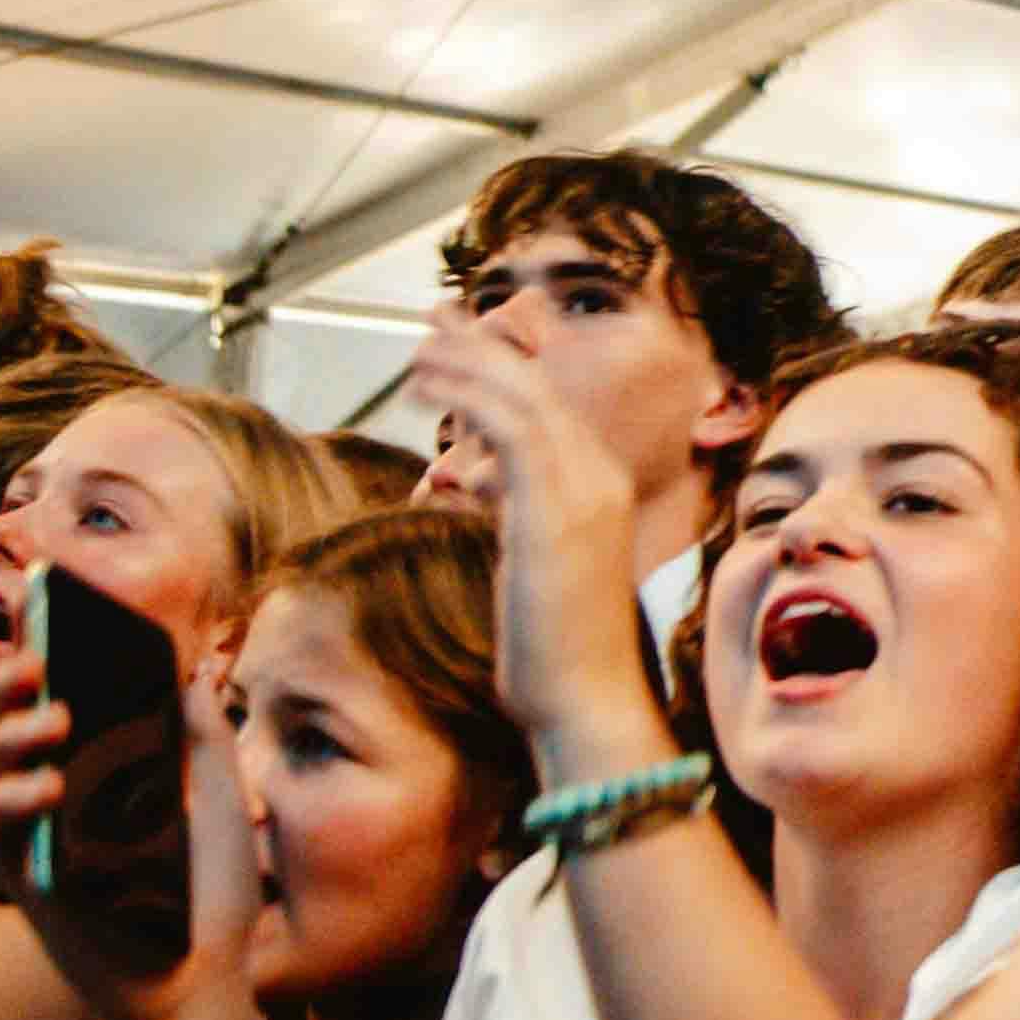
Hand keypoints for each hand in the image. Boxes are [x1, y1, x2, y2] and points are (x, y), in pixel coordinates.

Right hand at [0, 647, 262, 1019]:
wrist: (200, 979)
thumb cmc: (205, 893)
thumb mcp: (217, 802)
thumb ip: (197, 737)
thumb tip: (187, 670)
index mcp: (91, 771)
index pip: (49, 700)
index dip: (35, 656)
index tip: (41, 608)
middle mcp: (50, 798)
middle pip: (0, 727)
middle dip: (7, 686)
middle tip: (36, 658)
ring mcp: (33, 840)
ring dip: (9, 738)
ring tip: (52, 718)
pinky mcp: (27, 882)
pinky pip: (3, 834)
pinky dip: (17, 802)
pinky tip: (51, 786)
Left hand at [407, 307, 678, 764]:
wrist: (584, 702)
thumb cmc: (555, 658)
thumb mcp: (531, 570)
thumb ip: (510, 519)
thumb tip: (470, 485)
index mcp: (600, 490)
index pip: (550, 407)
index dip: (504, 367)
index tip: (459, 346)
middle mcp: (600, 478)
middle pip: (539, 386)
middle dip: (484, 346)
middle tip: (435, 317)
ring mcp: (583, 489)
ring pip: (523, 395)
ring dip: (467, 361)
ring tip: (418, 345)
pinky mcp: (554, 505)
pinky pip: (509, 424)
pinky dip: (468, 393)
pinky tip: (427, 383)